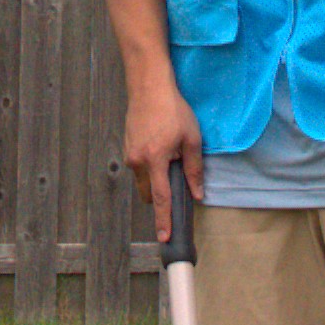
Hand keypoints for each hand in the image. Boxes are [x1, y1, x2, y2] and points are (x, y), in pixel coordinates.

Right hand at [124, 88, 203, 241]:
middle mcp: (137, 161)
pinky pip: (139, 168)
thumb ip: (194, 169)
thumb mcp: (192, 139)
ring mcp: (129, 154)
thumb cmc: (173, 110)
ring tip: (170, 154)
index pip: (160, 198)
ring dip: (156, 179)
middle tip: (177, 180)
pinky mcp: (127, 148)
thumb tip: (197, 193)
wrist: (149, 87)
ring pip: (143, 180)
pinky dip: (150, 167)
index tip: (164, 237)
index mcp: (154, 160)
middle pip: (149, 194)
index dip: (164, 219)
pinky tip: (160, 147)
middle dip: (161, 196)